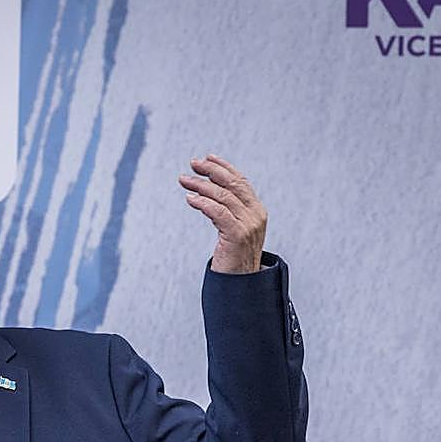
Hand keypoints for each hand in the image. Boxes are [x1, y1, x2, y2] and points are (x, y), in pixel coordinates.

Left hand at [179, 154, 267, 273]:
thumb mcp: (233, 230)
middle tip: (192, 164)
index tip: (208, 158)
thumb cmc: (233, 258)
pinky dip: (203, 203)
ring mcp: (248, 225)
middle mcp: (256, 215)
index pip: (241, 182)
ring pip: (223, 197)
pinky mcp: (237, 235)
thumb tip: (207, 194)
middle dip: (211, 171)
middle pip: (232, 184)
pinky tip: (190, 199)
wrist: (241, 283)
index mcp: (257, 210)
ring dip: (201, 186)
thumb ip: (226, 212)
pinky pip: (218, 213)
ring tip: (184, 180)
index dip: (224, 168)